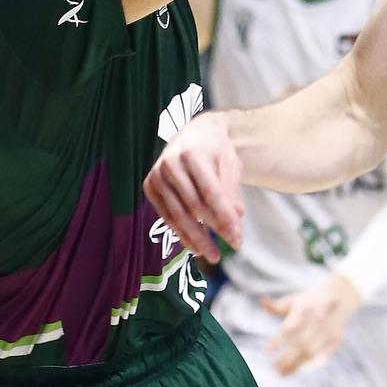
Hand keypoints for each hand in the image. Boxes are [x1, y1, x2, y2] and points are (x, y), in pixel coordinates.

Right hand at [144, 109, 244, 258]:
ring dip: (194, 238)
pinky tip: (194, 245)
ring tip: (210, 254)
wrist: (193, 133)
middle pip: (193, 206)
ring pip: (177, 215)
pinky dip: (180, 232)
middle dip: (211, 231)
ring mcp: (157, 175)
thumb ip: (231, 191)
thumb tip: (236, 217)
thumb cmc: (215, 149)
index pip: (210, 192)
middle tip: (226, 251)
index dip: (223, 218)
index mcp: (193, 153)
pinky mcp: (150, 185)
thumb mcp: (230, 164)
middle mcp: (170, 163)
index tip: (237, 238)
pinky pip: (166, 215)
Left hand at [264, 273, 360, 375]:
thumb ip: (277, 306)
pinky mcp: (336, 340)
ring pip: (311, 352)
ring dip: (296, 365)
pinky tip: (296, 370)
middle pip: (300, 343)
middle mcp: (318, 319)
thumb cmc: (309, 302)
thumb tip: (262, 302)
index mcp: (305, 308)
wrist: (340, 296)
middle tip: (273, 369)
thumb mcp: (293, 300)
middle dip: (286, 358)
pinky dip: (309, 365)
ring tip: (281, 373)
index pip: (289, 327)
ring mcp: (328, 330)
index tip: (266, 351)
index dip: (278, 340)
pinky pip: (321, 357)